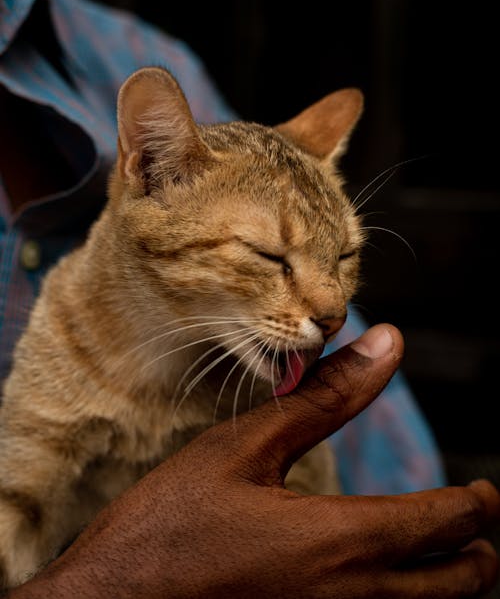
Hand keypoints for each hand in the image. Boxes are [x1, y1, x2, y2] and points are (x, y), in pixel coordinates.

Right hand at [10, 325, 499, 597]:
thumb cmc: (168, 525)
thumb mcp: (244, 448)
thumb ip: (326, 398)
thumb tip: (387, 344)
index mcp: (340, 542)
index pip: (446, 525)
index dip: (476, 505)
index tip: (484, 491)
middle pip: (461, 588)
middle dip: (479, 552)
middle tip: (471, 519)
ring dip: (448, 584)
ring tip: (436, 548)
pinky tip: (377, 576)